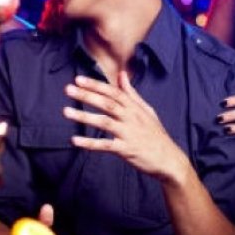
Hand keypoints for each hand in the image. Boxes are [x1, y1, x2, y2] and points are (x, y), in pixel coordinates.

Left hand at [62, 72, 187, 182]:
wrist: (169, 160)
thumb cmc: (155, 134)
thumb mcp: (146, 110)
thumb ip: (131, 93)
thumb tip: (122, 74)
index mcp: (134, 107)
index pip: (113, 92)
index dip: (96, 85)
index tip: (78, 79)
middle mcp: (131, 118)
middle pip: (107, 103)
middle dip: (87, 95)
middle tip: (68, 89)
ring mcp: (128, 133)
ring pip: (104, 122)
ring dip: (84, 116)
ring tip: (66, 111)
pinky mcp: (126, 150)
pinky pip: (105, 145)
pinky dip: (90, 143)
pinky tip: (75, 140)